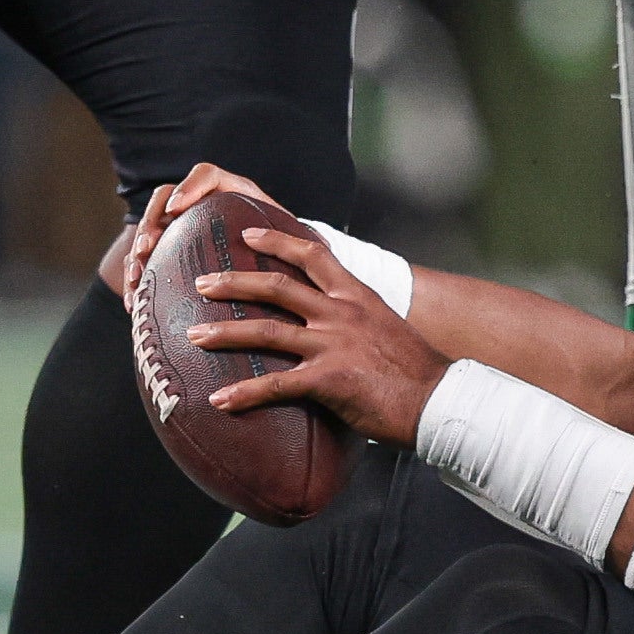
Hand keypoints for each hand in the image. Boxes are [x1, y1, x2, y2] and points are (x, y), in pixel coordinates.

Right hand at [101, 159, 287, 298]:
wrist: (269, 271)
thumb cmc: (286, 254)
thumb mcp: (294, 244)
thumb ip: (301, 241)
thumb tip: (322, 247)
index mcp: (231, 193)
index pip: (205, 174)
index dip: (189, 186)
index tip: (178, 209)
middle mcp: (201, 205)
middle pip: (166, 200)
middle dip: (152, 222)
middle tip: (148, 248)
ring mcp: (179, 229)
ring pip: (149, 231)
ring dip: (137, 254)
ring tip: (137, 280)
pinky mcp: (168, 254)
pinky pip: (144, 262)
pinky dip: (136, 280)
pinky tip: (135, 305)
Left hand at [191, 223, 446, 444]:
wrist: (438, 399)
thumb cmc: (414, 370)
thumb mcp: (385, 327)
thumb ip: (356, 318)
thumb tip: (333, 322)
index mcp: (356, 296)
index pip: (312, 254)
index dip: (277, 240)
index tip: (248, 232)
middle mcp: (341, 313)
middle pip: (277, 286)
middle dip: (234, 281)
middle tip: (201, 282)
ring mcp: (333, 344)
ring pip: (267, 331)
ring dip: (225, 333)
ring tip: (195, 336)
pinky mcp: (329, 379)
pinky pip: (276, 384)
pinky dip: (244, 392)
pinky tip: (219, 401)